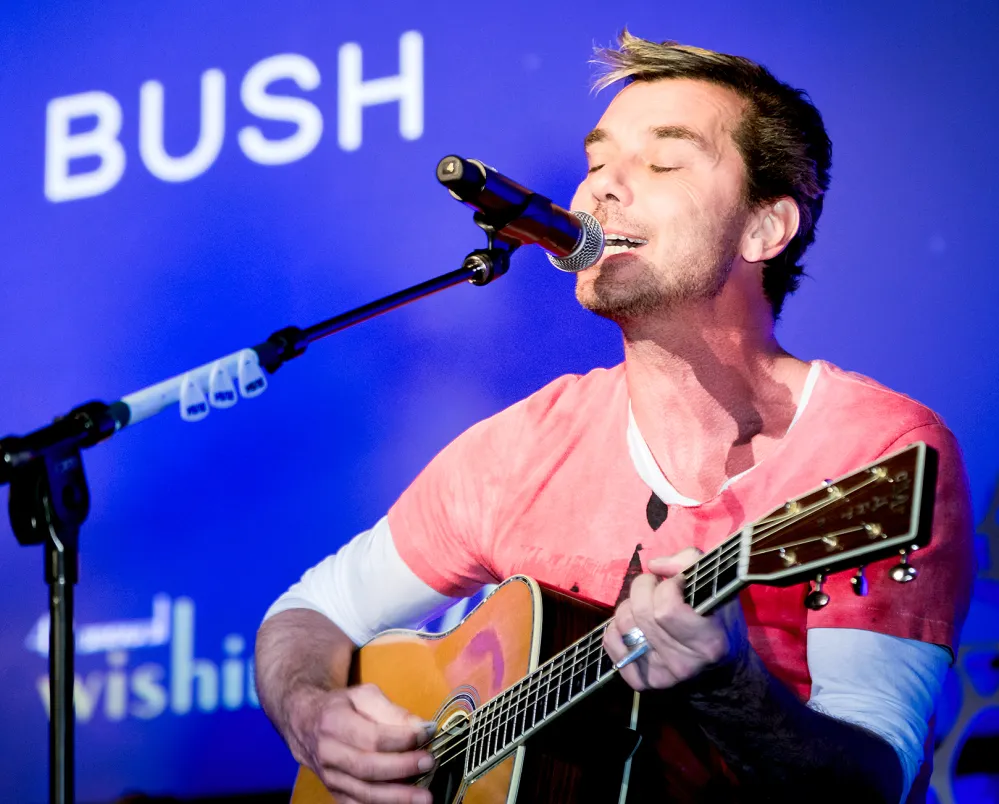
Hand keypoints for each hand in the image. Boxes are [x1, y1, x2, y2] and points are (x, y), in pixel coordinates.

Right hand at [288, 683, 435, 803]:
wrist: (307, 724)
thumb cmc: (343, 707)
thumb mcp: (365, 696)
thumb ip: (393, 711)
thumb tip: (422, 728)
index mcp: (334, 723)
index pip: (371, 737)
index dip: (401, 739)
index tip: (426, 735)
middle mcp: (328, 754)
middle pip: (367, 768)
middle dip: (402, 768)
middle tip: (429, 763)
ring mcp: (330, 778)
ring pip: (364, 793)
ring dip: (397, 797)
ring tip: (425, 797)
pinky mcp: (335, 794)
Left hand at [603, 547, 746, 691]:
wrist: (719, 670)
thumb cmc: (718, 622)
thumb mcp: (716, 587)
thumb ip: (689, 563)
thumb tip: (654, 566)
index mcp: (708, 642)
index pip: (667, 609)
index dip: (667, 587)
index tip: (677, 582)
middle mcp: (684, 664)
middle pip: (642, 613)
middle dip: (643, 588)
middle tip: (654, 586)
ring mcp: (661, 676)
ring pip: (624, 625)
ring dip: (628, 604)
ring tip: (644, 603)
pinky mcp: (641, 681)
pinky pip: (610, 643)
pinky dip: (614, 626)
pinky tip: (633, 623)